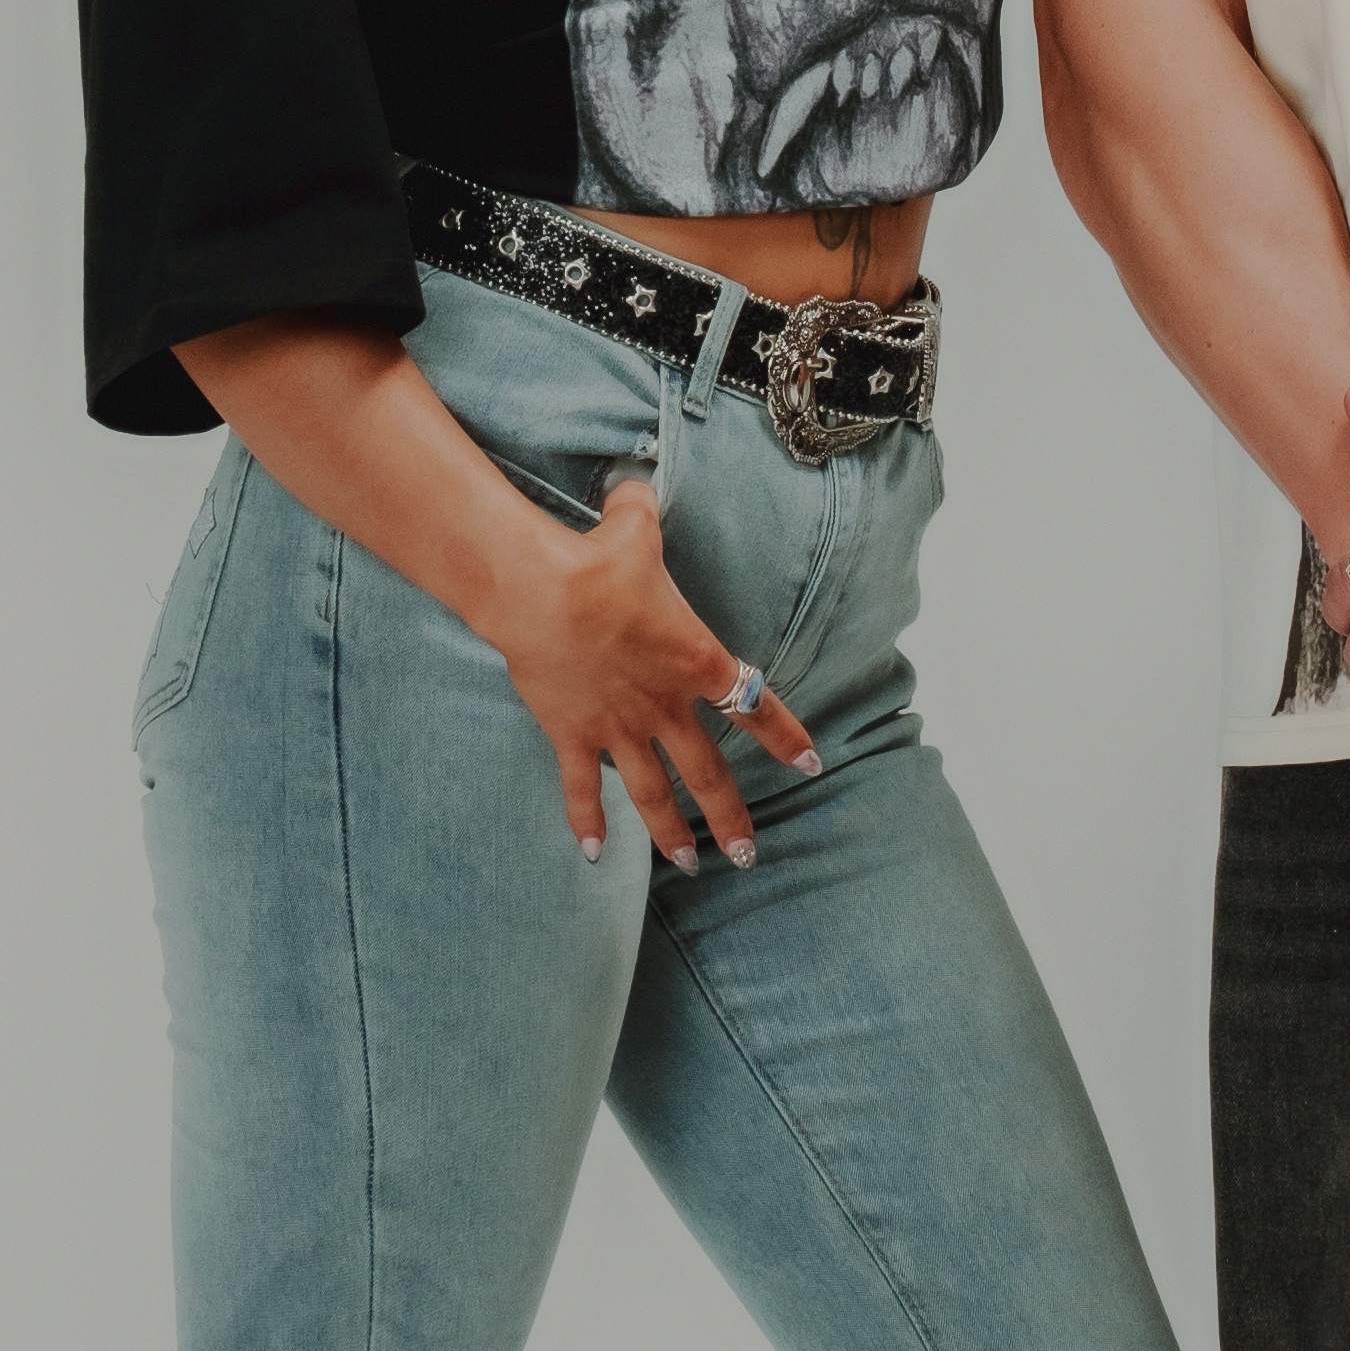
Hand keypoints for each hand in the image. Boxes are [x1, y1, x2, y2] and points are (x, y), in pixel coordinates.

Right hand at [484, 480, 815, 868]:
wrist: (538, 590)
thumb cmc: (595, 558)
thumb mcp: (633, 526)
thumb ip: (641, 512)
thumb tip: (634, 486)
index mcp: (696, 659)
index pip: (755, 704)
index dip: (785, 736)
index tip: (811, 763)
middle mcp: (665, 705)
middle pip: (708, 772)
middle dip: (731, 816)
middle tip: (749, 854)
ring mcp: (619, 727)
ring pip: (653, 793)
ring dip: (672, 832)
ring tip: (690, 865)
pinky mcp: (573, 735)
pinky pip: (582, 787)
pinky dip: (587, 820)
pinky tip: (594, 854)